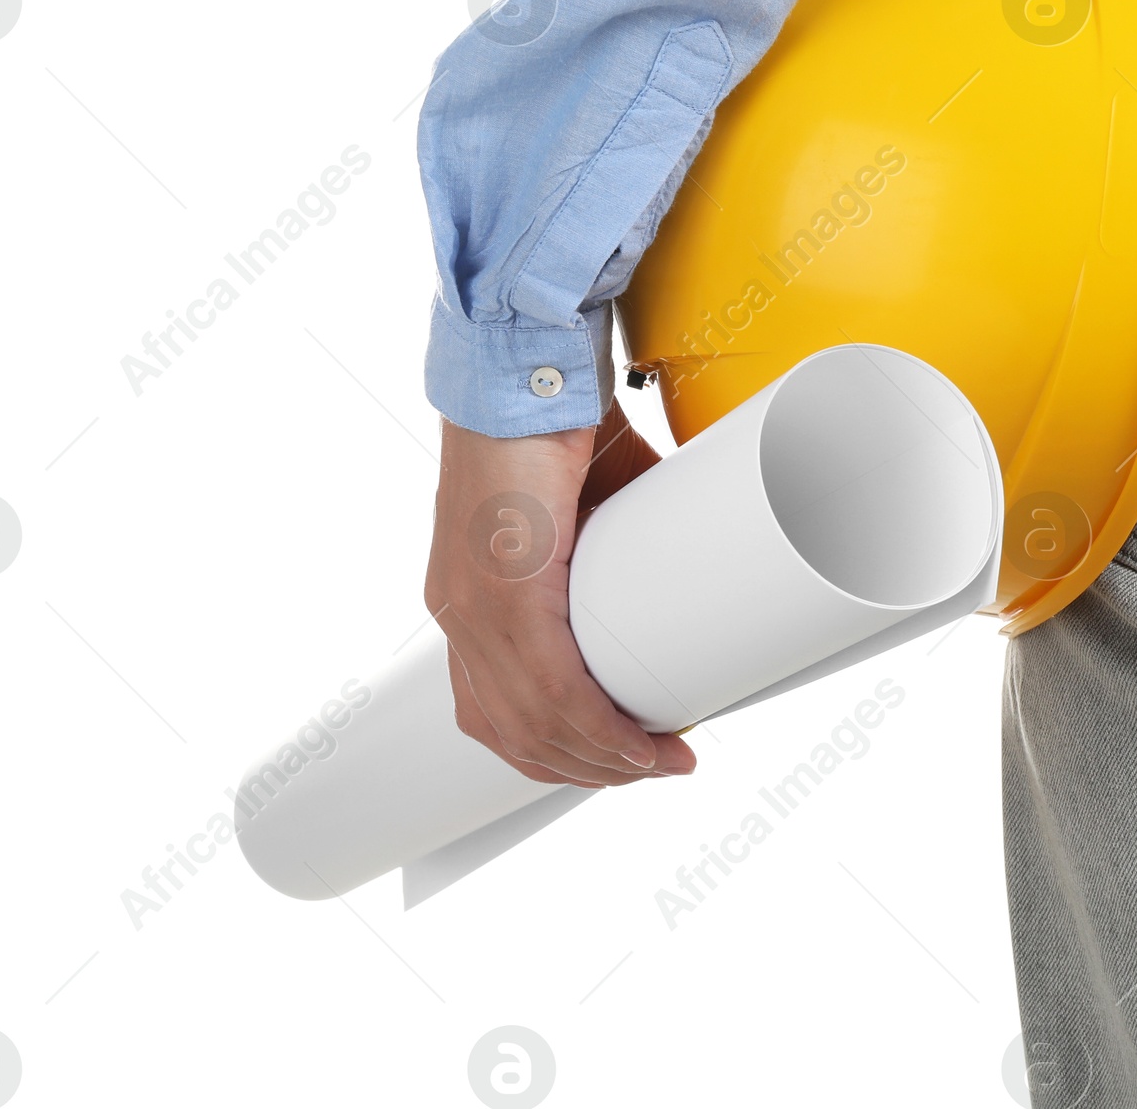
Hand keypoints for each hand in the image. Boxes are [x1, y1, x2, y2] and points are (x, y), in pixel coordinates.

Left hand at [425, 398, 697, 787]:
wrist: (526, 366)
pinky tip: (634, 746)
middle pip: (513, 733)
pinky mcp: (504, 589)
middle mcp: (457, 612)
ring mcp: (473, 605)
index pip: (496, 711)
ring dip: (603, 759)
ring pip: (533, 724)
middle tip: (652, 770)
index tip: (614, 761)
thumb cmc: (551, 419)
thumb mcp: (583, 504)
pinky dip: (598, 728)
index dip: (554, 751)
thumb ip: (618, 542)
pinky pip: (549, 688)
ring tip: (659, 763)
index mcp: (467, 598)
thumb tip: (679, 556)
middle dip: (588, 769)